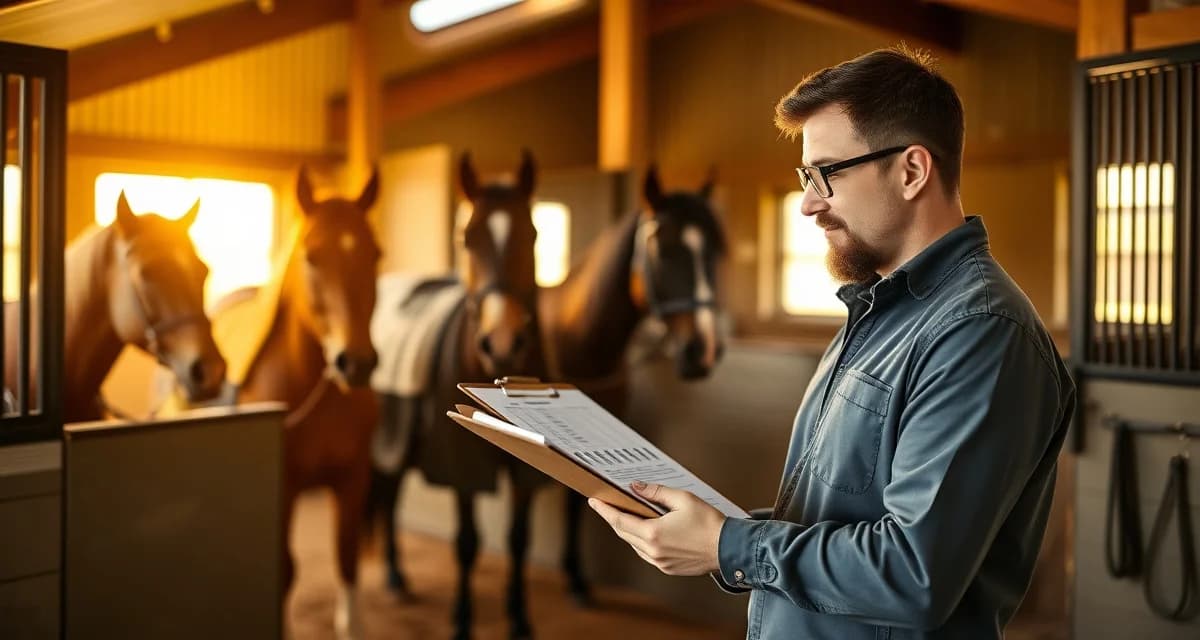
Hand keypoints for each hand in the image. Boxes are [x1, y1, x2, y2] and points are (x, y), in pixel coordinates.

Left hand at [587, 480, 725, 575]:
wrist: (729, 548)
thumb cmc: (708, 522)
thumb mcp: (683, 499)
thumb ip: (656, 492)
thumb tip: (635, 487)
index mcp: (653, 533)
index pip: (619, 520)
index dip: (605, 510)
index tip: (594, 501)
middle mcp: (652, 551)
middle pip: (624, 532)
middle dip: (614, 518)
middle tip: (607, 505)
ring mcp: (659, 562)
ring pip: (634, 544)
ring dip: (628, 530)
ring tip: (627, 515)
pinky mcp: (667, 568)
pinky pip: (645, 553)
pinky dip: (641, 541)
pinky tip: (646, 530)